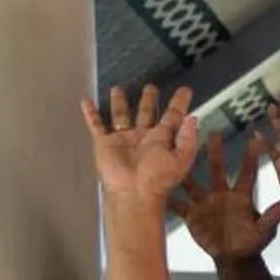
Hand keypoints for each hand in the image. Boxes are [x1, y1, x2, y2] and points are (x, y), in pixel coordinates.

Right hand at [83, 84, 202, 203]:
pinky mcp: (105, 142)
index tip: (186, 90)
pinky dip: (90, 114)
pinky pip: (96, 125)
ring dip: (119, 102)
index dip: (179, 103)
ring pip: (121, 115)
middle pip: (146, 113)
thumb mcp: (180, 160)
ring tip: (117, 88)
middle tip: (151, 87)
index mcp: (162, 139)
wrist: (133, 192)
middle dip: (148, 100)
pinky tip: (86, 101)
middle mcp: (143, 136)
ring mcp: (123, 138)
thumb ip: (188, 139)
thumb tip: (194, 118)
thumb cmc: (158, 179)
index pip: (172, 116)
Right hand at [164, 130, 279, 260]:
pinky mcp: (192, 215)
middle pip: (217, 169)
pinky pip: (177, 205)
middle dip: (214, 151)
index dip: (251, 157)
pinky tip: (154, 187)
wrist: (235, 258)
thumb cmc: (252, 243)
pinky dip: (167, 198)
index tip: (255, 138)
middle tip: (211, 132)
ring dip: (183, 169)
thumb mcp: (265, 231)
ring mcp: (205, 203)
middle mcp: (222, 195)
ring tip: (173, 151)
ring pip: (193, 182)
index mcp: (241, 197)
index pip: (247, 173)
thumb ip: (273, 216)